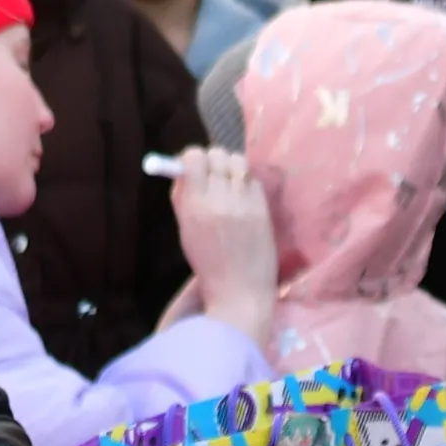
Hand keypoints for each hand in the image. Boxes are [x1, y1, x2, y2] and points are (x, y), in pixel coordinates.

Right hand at [166, 148, 281, 342]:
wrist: (240, 291)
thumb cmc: (208, 263)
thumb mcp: (186, 231)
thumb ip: (183, 198)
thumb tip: (184, 169)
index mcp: (194, 206)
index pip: (193, 158)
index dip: (193, 158)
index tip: (194, 166)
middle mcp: (218, 200)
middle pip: (217, 154)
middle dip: (214, 160)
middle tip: (214, 174)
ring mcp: (243, 203)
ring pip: (238, 162)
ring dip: (232, 168)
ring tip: (231, 184)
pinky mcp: (263, 208)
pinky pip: (254, 180)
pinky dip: (247, 184)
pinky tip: (244, 200)